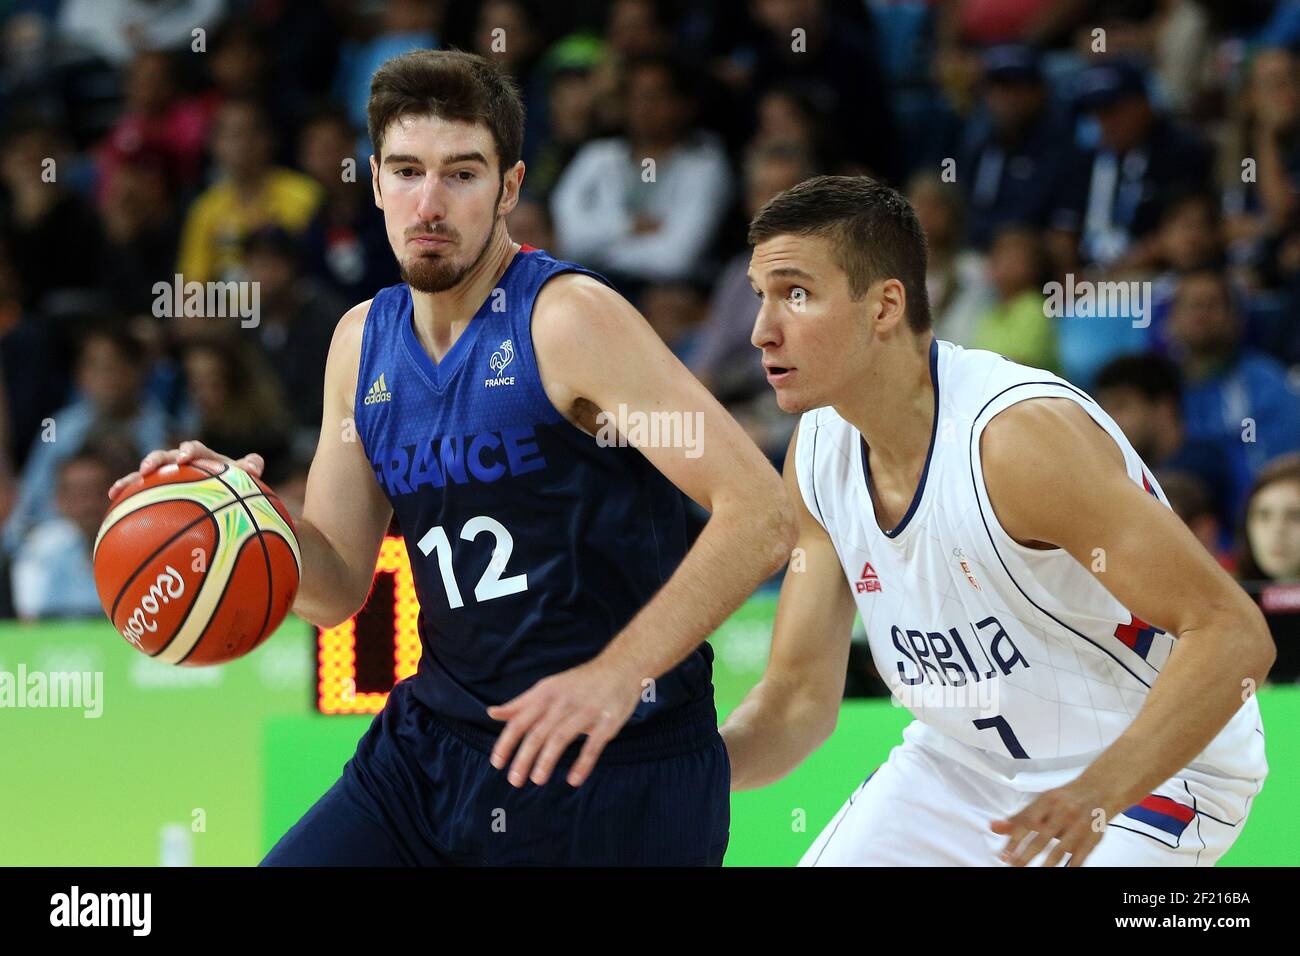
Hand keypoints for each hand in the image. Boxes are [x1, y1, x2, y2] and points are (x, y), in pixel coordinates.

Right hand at [107, 439, 264, 499]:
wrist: (226, 496)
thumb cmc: (236, 486)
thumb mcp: (244, 479)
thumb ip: (250, 468)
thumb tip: (254, 465)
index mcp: (202, 458)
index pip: (194, 449)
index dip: (188, 451)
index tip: (184, 458)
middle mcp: (181, 463)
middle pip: (164, 456)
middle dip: (155, 460)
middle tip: (147, 469)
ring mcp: (167, 476)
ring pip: (147, 473)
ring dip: (131, 478)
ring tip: (117, 488)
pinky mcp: (157, 490)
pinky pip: (140, 492)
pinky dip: (126, 495)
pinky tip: (111, 502)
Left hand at [487, 656, 642, 788]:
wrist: (621, 667)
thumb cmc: (579, 683)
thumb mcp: (548, 688)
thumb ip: (521, 704)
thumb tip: (492, 713)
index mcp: (546, 693)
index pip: (520, 720)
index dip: (506, 742)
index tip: (497, 763)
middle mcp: (564, 702)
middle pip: (538, 732)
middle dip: (524, 757)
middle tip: (514, 780)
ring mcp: (587, 711)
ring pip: (561, 737)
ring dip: (547, 760)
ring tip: (537, 780)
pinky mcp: (607, 721)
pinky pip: (593, 745)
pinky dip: (583, 763)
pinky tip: (574, 780)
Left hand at [990, 779, 1119, 866]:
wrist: (1099, 789)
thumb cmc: (1065, 798)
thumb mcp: (1040, 803)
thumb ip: (1018, 818)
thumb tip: (993, 826)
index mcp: (1048, 801)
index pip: (1027, 822)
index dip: (1014, 840)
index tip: (1004, 855)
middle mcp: (1063, 812)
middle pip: (1042, 837)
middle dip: (1026, 855)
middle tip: (1014, 866)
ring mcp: (1080, 825)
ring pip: (1062, 848)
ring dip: (1047, 864)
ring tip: (1036, 872)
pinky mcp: (1094, 836)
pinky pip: (1082, 853)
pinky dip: (1072, 864)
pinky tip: (1064, 870)